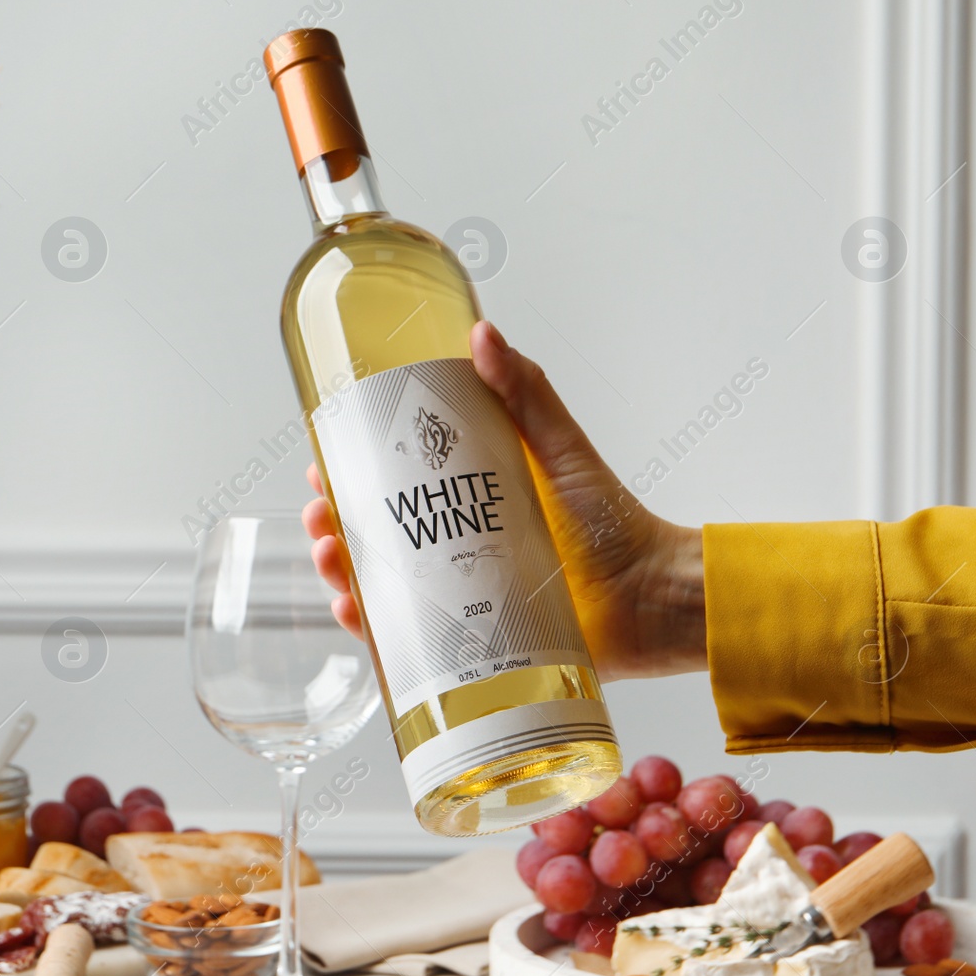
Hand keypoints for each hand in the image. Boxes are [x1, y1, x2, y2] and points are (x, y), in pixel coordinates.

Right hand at [302, 320, 706, 680]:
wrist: (654, 600)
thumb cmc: (617, 524)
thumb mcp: (563, 451)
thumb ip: (527, 394)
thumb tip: (481, 334)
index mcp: (472, 495)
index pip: (395, 480)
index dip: (352, 472)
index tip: (324, 462)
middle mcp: (459, 544)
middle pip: (376, 534)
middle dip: (335, 525)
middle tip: (321, 516)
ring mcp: (462, 594)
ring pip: (382, 585)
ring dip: (343, 573)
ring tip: (331, 560)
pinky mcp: (472, 640)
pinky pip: (410, 640)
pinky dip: (374, 631)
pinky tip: (355, 615)